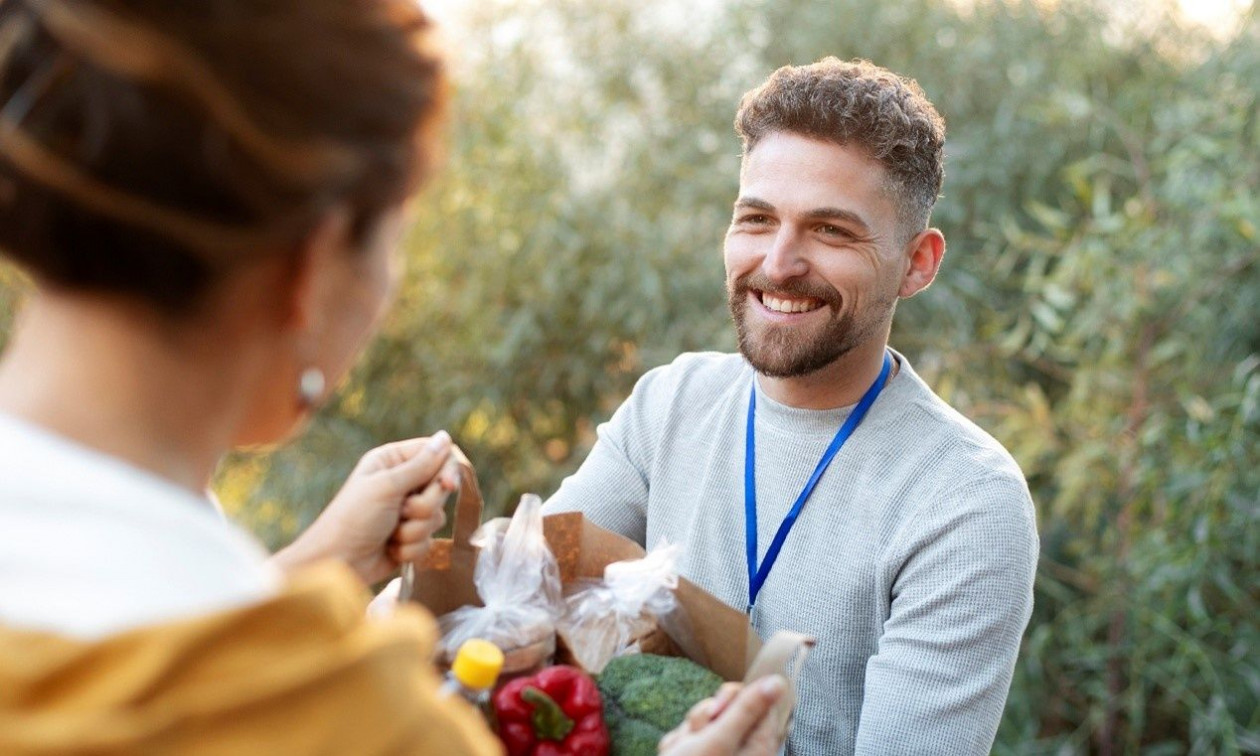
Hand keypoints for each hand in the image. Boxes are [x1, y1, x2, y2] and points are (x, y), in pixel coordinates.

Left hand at [272, 431, 459, 583]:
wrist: (336, 563)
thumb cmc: (354, 518)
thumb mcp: (387, 487)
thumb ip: (421, 465)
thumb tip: (446, 437)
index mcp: (392, 461)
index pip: (437, 454)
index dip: (447, 469)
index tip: (447, 485)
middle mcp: (402, 483)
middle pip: (441, 488)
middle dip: (424, 506)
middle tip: (401, 511)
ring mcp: (406, 512)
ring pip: (436, 517)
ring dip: (415, 529)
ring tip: (391, 532)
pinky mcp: (409, 537)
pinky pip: (429, 540)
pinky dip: (410, 547)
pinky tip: (390, 548)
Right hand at [658, 676, 786, 755]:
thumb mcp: (720, 740)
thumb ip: (746, 710)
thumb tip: (778, 682)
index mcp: (758, 744)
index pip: (760, 700)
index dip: (737, 698)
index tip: (720, 712)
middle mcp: (742, 747)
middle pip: (730, 706)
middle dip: (707, 716)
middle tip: (701, 734)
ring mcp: (719, 750)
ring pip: (704, 718)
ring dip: (689, 732)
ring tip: (684, 752)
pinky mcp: (698, 753)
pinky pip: (688, 734)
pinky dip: (678, 744)